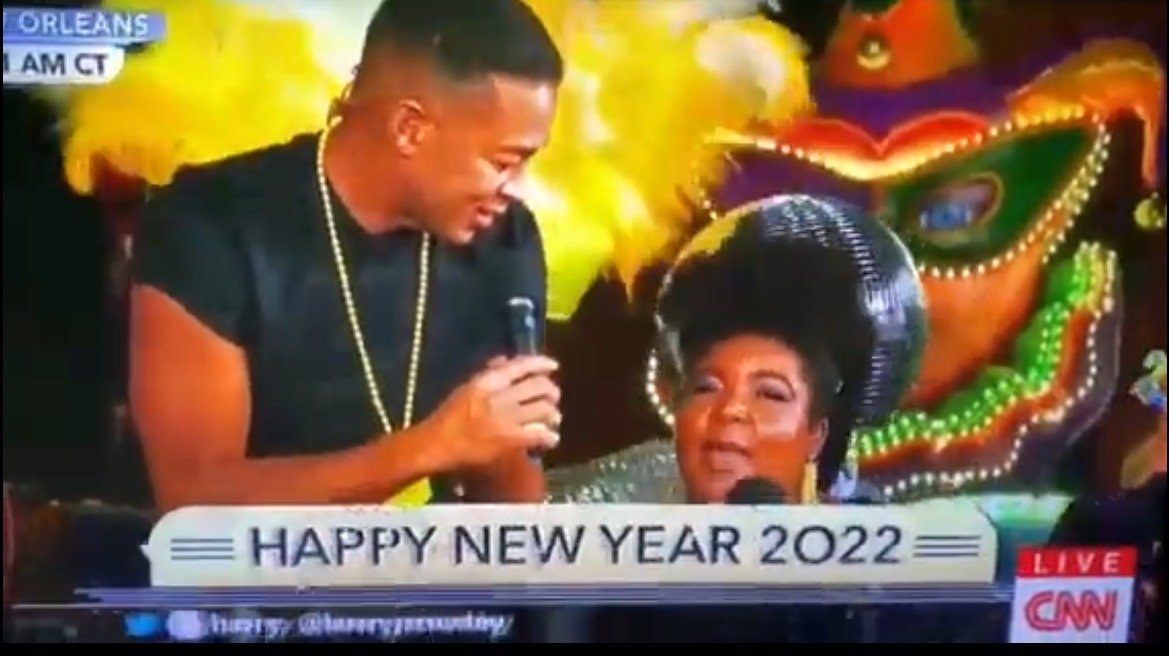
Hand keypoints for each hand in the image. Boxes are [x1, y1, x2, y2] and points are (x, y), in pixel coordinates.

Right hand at [424, 355, 560, 470]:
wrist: (437, 444)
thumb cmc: (449, 416)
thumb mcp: (466, 387)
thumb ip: (489, 373)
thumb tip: (509, 361)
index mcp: (486, 382)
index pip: (520, 366)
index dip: (541, 363)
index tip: (553, 366)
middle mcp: (499, 397)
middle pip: (539, 387)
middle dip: (551, 391)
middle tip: (553, 397)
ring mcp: (505, 420)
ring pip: (544, 410)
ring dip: (552, 414)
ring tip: (553, 419)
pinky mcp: (509, 441)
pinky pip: (539, 435)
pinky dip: (549, 436)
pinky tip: (550, 438)